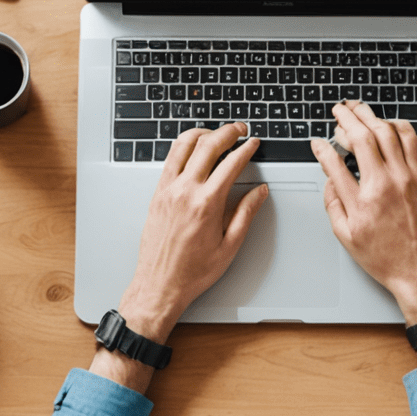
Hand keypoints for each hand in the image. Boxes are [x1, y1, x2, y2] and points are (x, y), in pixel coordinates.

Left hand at [117, 122, 267, 340]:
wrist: (159, 285)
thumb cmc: (192, 272)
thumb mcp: (229, 246)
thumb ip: (246, 213)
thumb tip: (259, 192)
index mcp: (206, 204)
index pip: (231, 163)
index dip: (247, 149)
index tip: (254, 144)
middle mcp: (185, 191)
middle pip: (209, 145)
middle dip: (228, 132)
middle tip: (240, 130)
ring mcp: (168, 190)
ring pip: (185, 145)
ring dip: (204, 132)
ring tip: (217, 133)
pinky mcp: (157, 193)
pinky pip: (170, 159)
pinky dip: (184, 146)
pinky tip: (193, 148)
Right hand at [311, 101, 416, 327]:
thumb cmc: (386, 258)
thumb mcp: (347, 237)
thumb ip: (333, 204)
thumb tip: (330, 180)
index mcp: (362, 201)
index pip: (335, 162)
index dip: (322, 147)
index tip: (318, 142)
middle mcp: (386, 184)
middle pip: (364, 136)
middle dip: (347, 117)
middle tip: (339, 110)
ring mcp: (408, 178)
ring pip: (389, 132)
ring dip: (372, 116)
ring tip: (360, 109)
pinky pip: (412, 142)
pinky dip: (398, 127)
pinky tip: (389, 125)